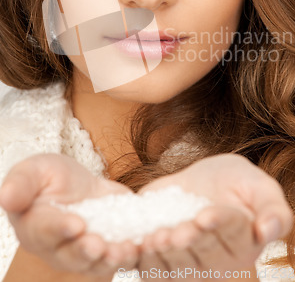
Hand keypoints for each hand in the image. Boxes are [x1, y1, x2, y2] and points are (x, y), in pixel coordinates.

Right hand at [0, 153, 139, 277]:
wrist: (79, 185)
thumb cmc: (50, 177)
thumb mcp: (35, 170)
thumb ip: (21, 183)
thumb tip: (5, 196)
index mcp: (34, 227)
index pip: (45, 231)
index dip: (60, 229)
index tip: (75, 224)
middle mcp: (57, 247)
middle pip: (71, 254)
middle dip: (86, 250)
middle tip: (99, 245)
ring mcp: (83, 252)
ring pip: (95, 263)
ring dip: (110, 258)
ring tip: (124, 250)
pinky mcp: (108, 248)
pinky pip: (118, 257)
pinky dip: (130, 254)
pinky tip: (141, 246)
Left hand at [135, 153, 293, 273]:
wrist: (203, 182)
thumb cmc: (236, 183)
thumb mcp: (260, 186)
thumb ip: (274, 209)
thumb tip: (269, 231)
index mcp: (243, 243)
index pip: (232, 234)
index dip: (218, 224)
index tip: (205, 215)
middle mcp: (217, 262)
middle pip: (202, 254)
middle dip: (188, 242)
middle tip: (177, 231)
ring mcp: (188, 265)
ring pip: (175, 266)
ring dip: (163, 254)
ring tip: (155, 238)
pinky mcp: (161, 261)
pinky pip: (149, 268)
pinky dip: (137, 258)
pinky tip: (132, 246)